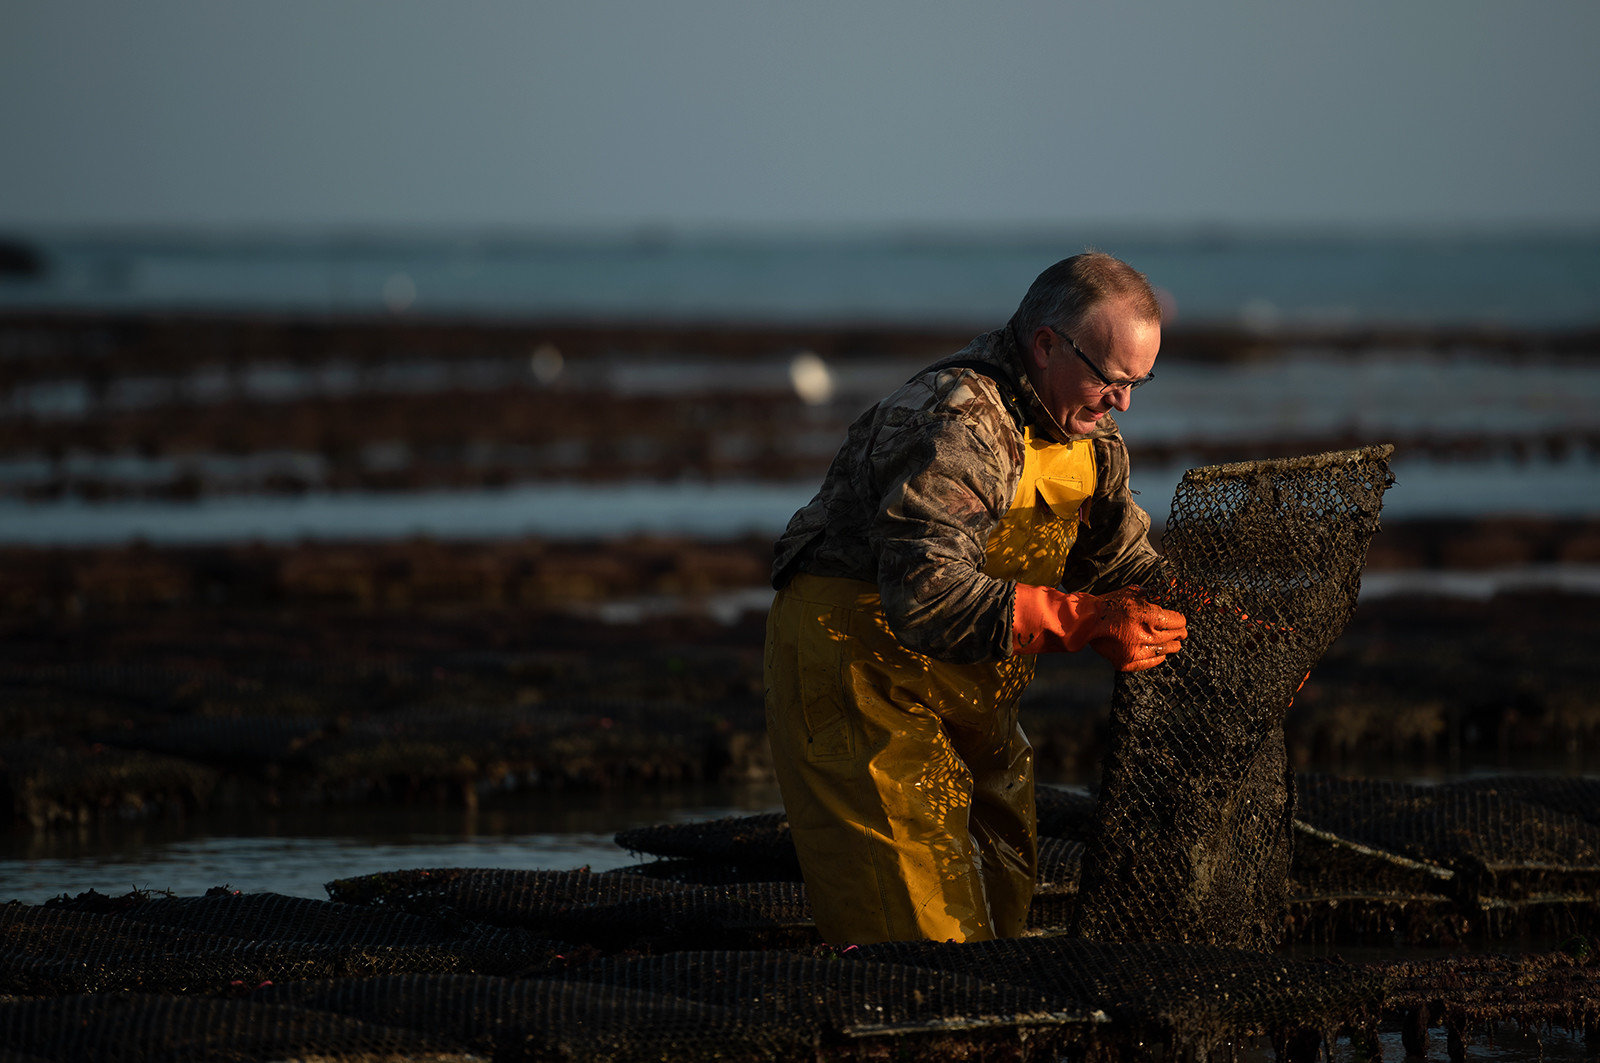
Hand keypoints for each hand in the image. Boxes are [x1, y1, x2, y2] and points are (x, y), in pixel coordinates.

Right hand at [1012, 584, 1186, 670]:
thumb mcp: (1132, 593)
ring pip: (1165, 650)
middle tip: (1182, 632)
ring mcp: (1136, 650)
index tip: (1182, 620)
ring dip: (1172, 646)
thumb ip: (1151, 593)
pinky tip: (1161, 654)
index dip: (1181, 620)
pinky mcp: (1127, 662)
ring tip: (1175, 644)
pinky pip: (1151, 662)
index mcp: (1147, 615)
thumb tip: (1172, 588)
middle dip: (1180, 633)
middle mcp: (1144, 634)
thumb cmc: (1109, 604)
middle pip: (1173, 636)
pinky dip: (1158, 658)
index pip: (1176, 620)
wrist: (1085, 622)